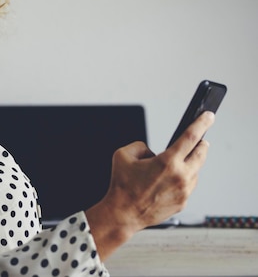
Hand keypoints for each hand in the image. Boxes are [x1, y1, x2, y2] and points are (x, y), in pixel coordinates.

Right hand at [86, 111, 213, 259]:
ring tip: (173, 165)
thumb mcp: (122, 155)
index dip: (201, 124)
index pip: (190, 137)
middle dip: (201, 144)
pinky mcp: (183, 202)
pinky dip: (183, 179)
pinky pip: (189, 185)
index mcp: (167, 162)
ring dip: (190, 163)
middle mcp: (180, 176)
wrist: (123, 213)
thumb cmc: (122, 185)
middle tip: (199, 140)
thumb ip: (140, 145)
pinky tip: (168, 181)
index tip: (208, 116)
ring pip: (195, 171)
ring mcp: (184, 191)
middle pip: (201, 153)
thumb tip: (153, 152)